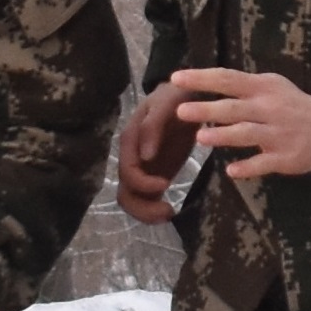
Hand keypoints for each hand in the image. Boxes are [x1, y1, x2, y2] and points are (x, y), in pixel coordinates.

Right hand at [117, 84, 193, 222]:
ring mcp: (141, 169)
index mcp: (130, 141)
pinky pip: (145, 199)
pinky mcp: (154, 175)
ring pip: (132, 200)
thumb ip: (153, 126)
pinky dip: (153, 210)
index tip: (166, 184)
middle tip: (168, 211)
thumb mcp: (165, 103)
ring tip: (169, 213)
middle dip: (143, 207)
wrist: (185, 98)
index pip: (128, 171)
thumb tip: (145, 156)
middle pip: (125, 192)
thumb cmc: (175, 97)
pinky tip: (170, 210)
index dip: (143, 183)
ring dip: (146, 213)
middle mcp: (131, 158)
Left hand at [163, 66, 310, 179]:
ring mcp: (278, 133)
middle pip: (234, 108)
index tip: (176, 78)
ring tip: (201, 138)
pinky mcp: (286, 157)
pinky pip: (264, 163)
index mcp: (262, 87)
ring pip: (247, 134)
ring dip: (224, 135)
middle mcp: (269, 108)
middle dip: (208, 109)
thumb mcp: (271, 86)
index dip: (202, 78)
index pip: (228, 79)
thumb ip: (242, 86)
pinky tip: (231, 171)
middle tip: (181, 111)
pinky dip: (248, 167)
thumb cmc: (292, 105)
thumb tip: (205, 83)